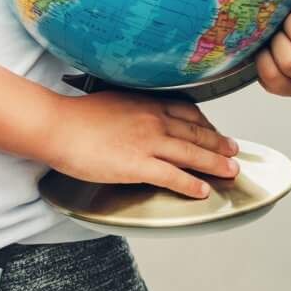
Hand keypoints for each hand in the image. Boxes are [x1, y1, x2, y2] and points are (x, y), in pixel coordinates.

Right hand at [43, 91, 240, 199]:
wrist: (57, 126)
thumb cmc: (74, 115)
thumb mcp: (109, 100)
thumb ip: (129, 108)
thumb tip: (134, 116)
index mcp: (145, 103)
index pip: (186, 111)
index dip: (205, 123)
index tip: (214, 130)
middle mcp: (153, 120)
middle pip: (195, 133)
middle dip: (218, 143)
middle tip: (233, 150)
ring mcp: (148, 143)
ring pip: (192, 154)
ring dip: (215, 164)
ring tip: (230, 171)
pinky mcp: (139, 165)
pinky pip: (173, 176)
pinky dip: (191, 184)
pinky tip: (201, 191)